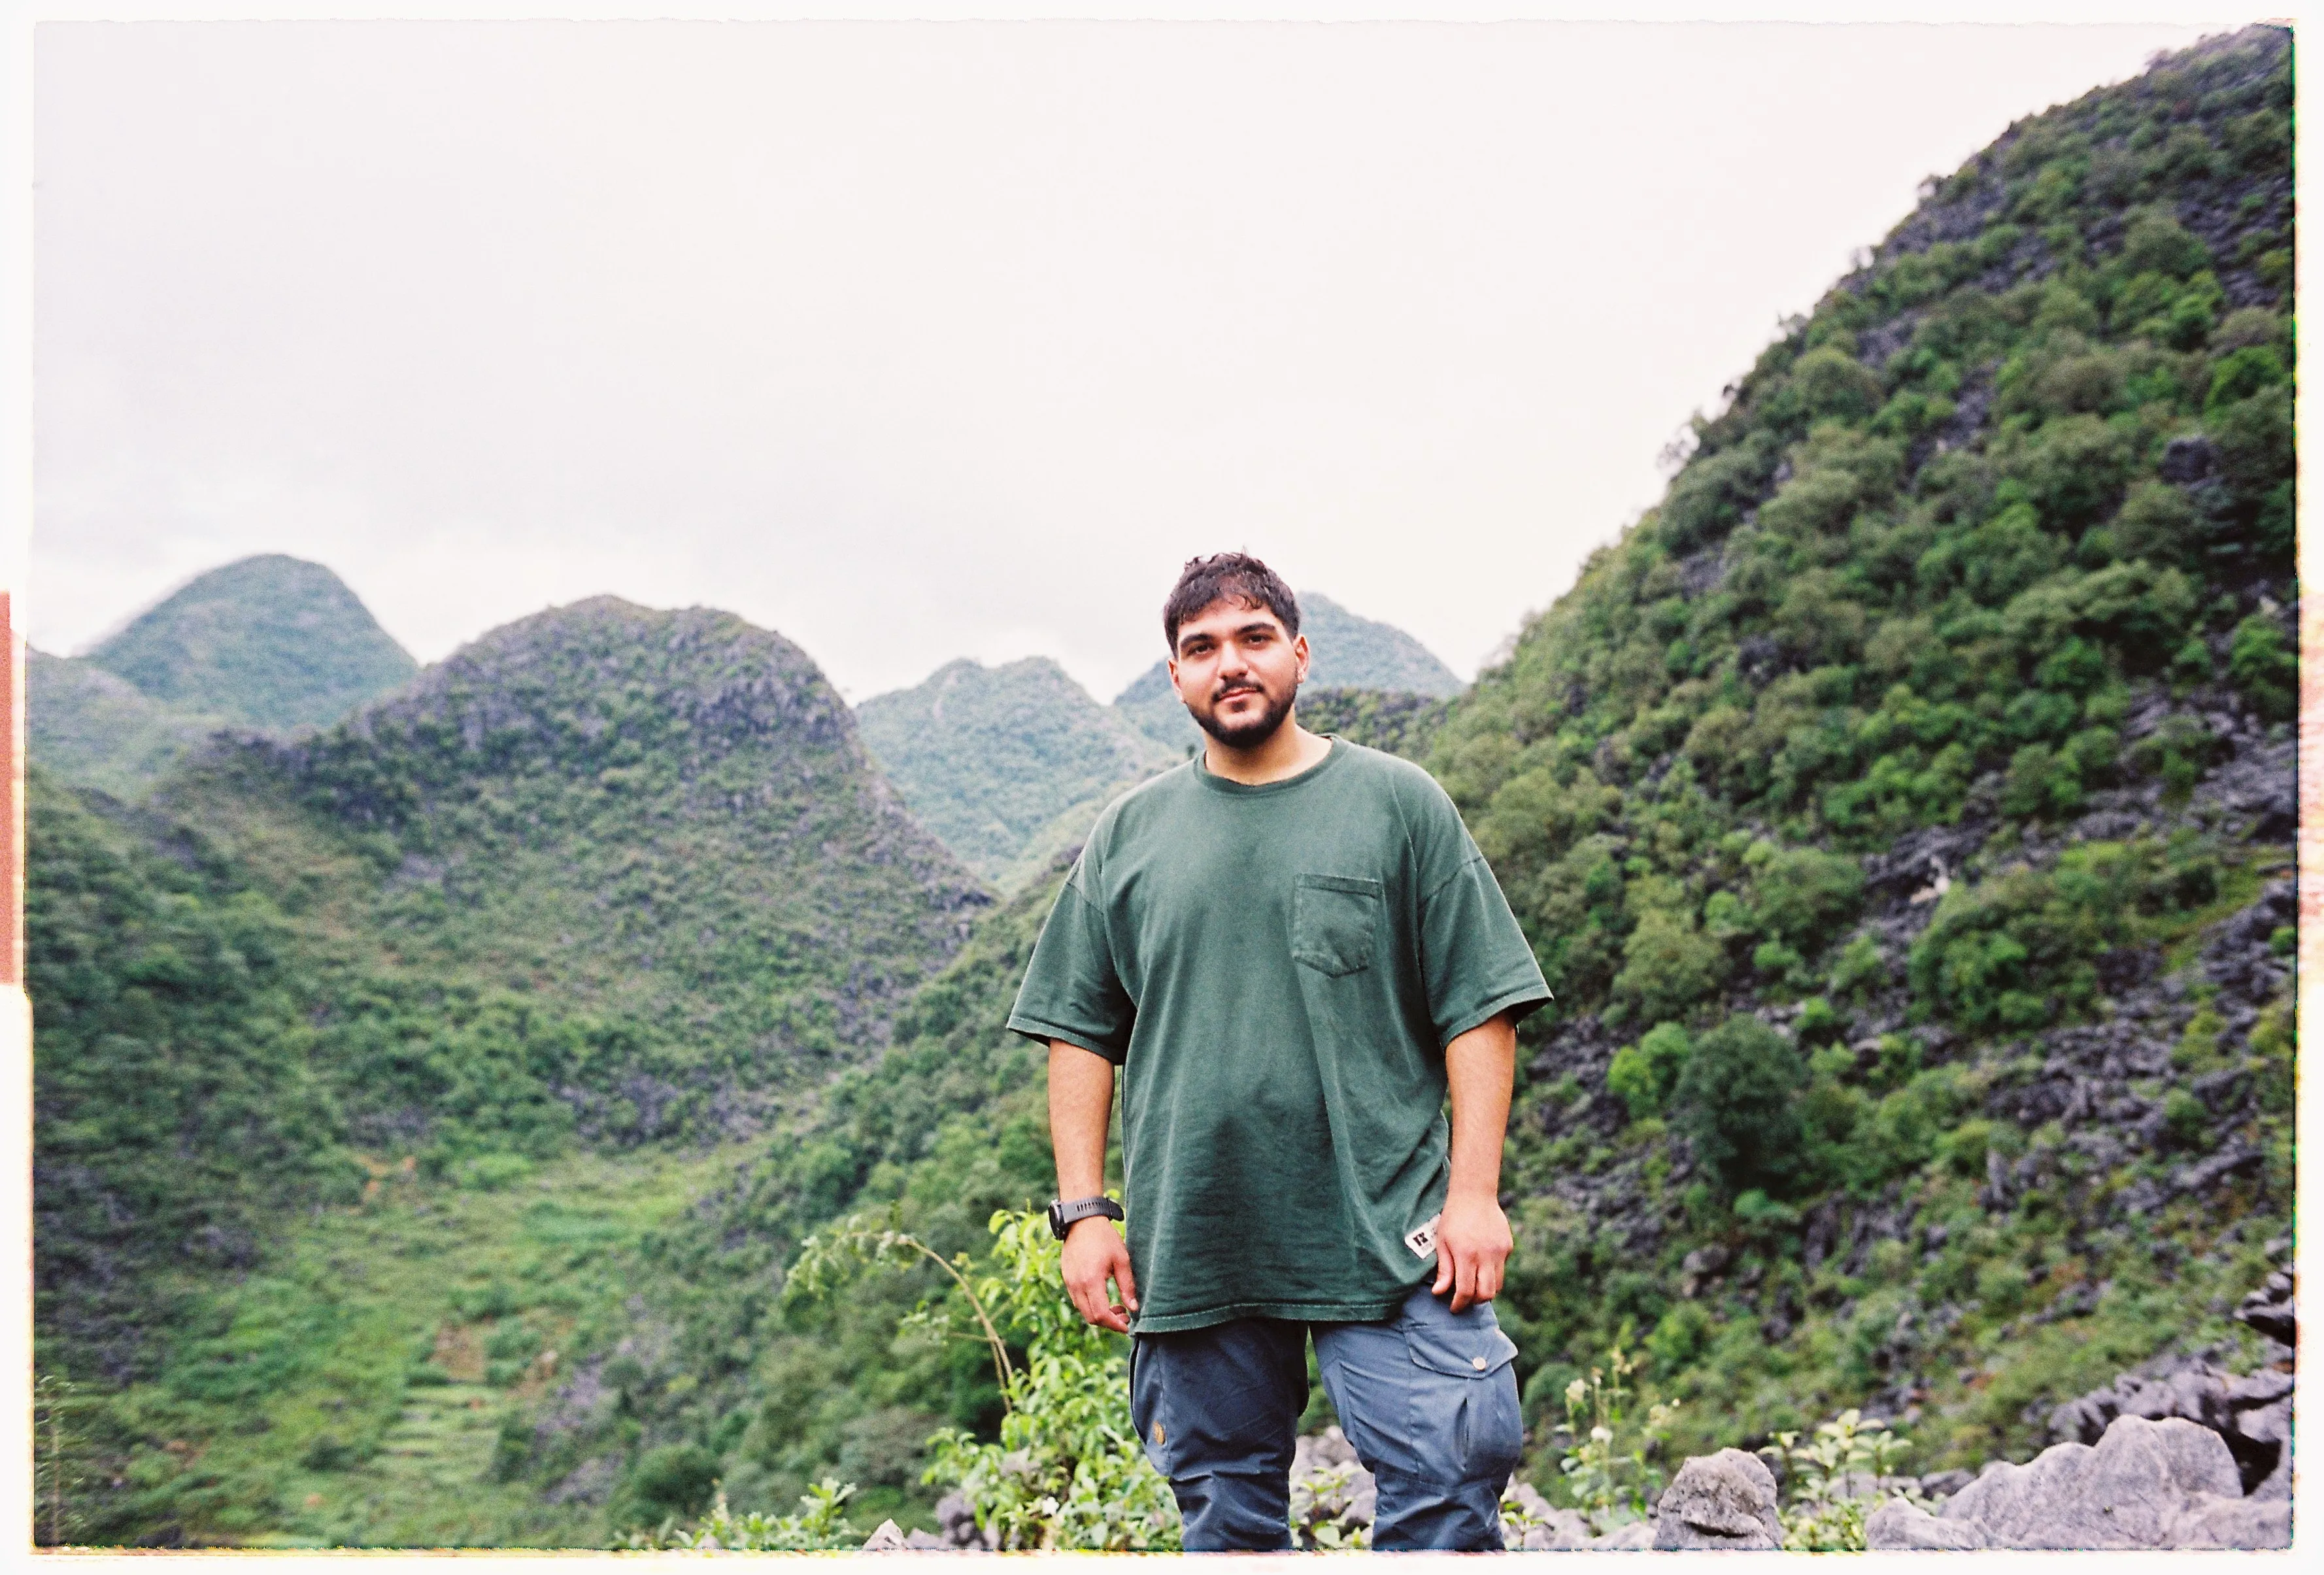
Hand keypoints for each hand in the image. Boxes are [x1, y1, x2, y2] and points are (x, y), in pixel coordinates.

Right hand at [1060, 1217, 1138, 1332]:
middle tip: (1124, 1316)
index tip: (1127, 1325)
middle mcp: (1077, 1285)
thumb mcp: (1122, 1260)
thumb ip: (1127, 1286)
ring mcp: (1069, 1282)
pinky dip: (1091, 1305)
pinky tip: (1103, 1297)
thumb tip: (1133, 1308)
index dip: (1115, 1324)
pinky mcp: (1067, 1279)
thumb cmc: (1104, 1238)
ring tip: (1116, 1307)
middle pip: (1090, 1317)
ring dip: (1099, 1315)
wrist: (1082, 1221)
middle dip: (1109, 1322)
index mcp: (1091, 1280)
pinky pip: (1078, 1300)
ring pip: (1083, 1310)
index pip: (1100, 1314)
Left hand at [1431, 1191, 1511, 1311]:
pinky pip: (1502, 1269)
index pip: (1466, 1291)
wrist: (1474, 1194)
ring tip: (1474, 1284)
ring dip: (1485, 1290)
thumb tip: (1439, 1293)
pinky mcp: (1508, 1247)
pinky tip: (1482, 1263)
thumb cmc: (1453, 1218)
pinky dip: (1492, 1273)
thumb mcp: (1442, 1242)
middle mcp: (1486, 1255)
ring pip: (1497, 1285)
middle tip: (1464, 1299)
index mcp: (1466, 1254)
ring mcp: (1500, 1251)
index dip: (1459, 1304)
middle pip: (1486, 1294)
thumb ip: (1444, 1269)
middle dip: (1474, 1301)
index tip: (1453, 1308)